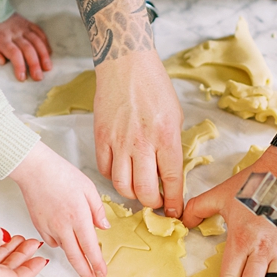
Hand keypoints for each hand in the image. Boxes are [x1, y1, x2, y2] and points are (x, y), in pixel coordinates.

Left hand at [0, 13, 52, 80]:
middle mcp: (14, 33)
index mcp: (1, 39)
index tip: (23, 77)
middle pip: (28, 49)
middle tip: (39, 77)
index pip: (14, 53)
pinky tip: (49, 53)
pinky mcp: (28, 23)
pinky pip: (40, 32)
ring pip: (37, 41)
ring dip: (44, 55)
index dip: (20, 66)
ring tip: (48, 67)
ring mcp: (23, 27)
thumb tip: (2, 61)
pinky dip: (46, 43)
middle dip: (35, 64)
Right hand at [8, 141, 110, 276]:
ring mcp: (49, 227)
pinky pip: (51, 241)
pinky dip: (60, 242)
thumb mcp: (88, 188)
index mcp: (78, 216)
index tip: (102, 275)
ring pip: (64, 250)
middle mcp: (63, 226)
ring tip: (82, 265)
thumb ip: (98, 210)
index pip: (90, 247)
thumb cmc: (61, 174)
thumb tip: (104, 227)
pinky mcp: (38, 226)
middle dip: (84, 274)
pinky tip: (65, 237)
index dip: (97, 264)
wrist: (34, 169)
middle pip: (75, 257)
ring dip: (74, 258)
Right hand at [94, 51, 184, 216]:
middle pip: (144, 191)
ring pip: (122, 186)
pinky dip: (113, 178)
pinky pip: (105, 170)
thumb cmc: (155, 87)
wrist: (126, 64)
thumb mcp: (175, 117)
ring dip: (132, 194)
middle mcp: (142, 143)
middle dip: (152, 203)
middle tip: (156, 201)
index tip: (175, 211)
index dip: (174, 202)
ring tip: (139, 190)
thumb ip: (172, 147)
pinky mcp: (101, 137)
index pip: (172, 181)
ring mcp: (118, 142)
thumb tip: (169, 175)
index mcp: (166, 137)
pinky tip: (122, 172)